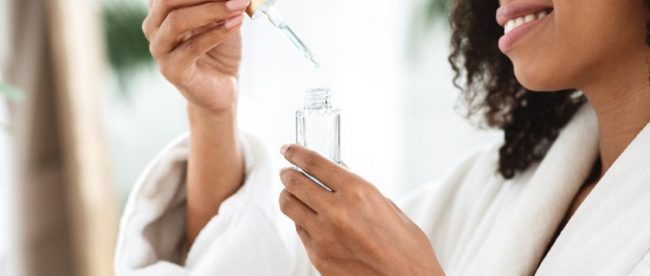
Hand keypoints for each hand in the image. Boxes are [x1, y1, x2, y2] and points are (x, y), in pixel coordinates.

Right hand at [143, 0, 249, 112]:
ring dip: (212, 10)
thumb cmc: (220, 49)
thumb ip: (221, 2)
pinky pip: (192, 47)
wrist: (222, 86)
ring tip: (238, 6)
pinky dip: (217, 33)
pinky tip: (236, 24)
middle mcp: (154, 27)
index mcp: (162, 10)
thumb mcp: (223, 18)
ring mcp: (159, 49)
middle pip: (168, 0)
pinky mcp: (171, 70)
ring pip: (177, 21)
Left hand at [278, 145, 444, 275]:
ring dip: (288, 197)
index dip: (296, 153)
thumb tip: (340, 171)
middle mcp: (337, 212)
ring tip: (292, 194)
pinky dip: (301, 222)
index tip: (288, 149)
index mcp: (359, 193)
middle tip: (287, 172)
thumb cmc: (407, 249)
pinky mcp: (318, 257)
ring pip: (289, 206)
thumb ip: (360, 189)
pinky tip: (310, 221)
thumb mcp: (388, 207)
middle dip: (288, 174)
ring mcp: (324, 237)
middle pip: (294, 183)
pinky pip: (299, 232)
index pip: (315, 164)